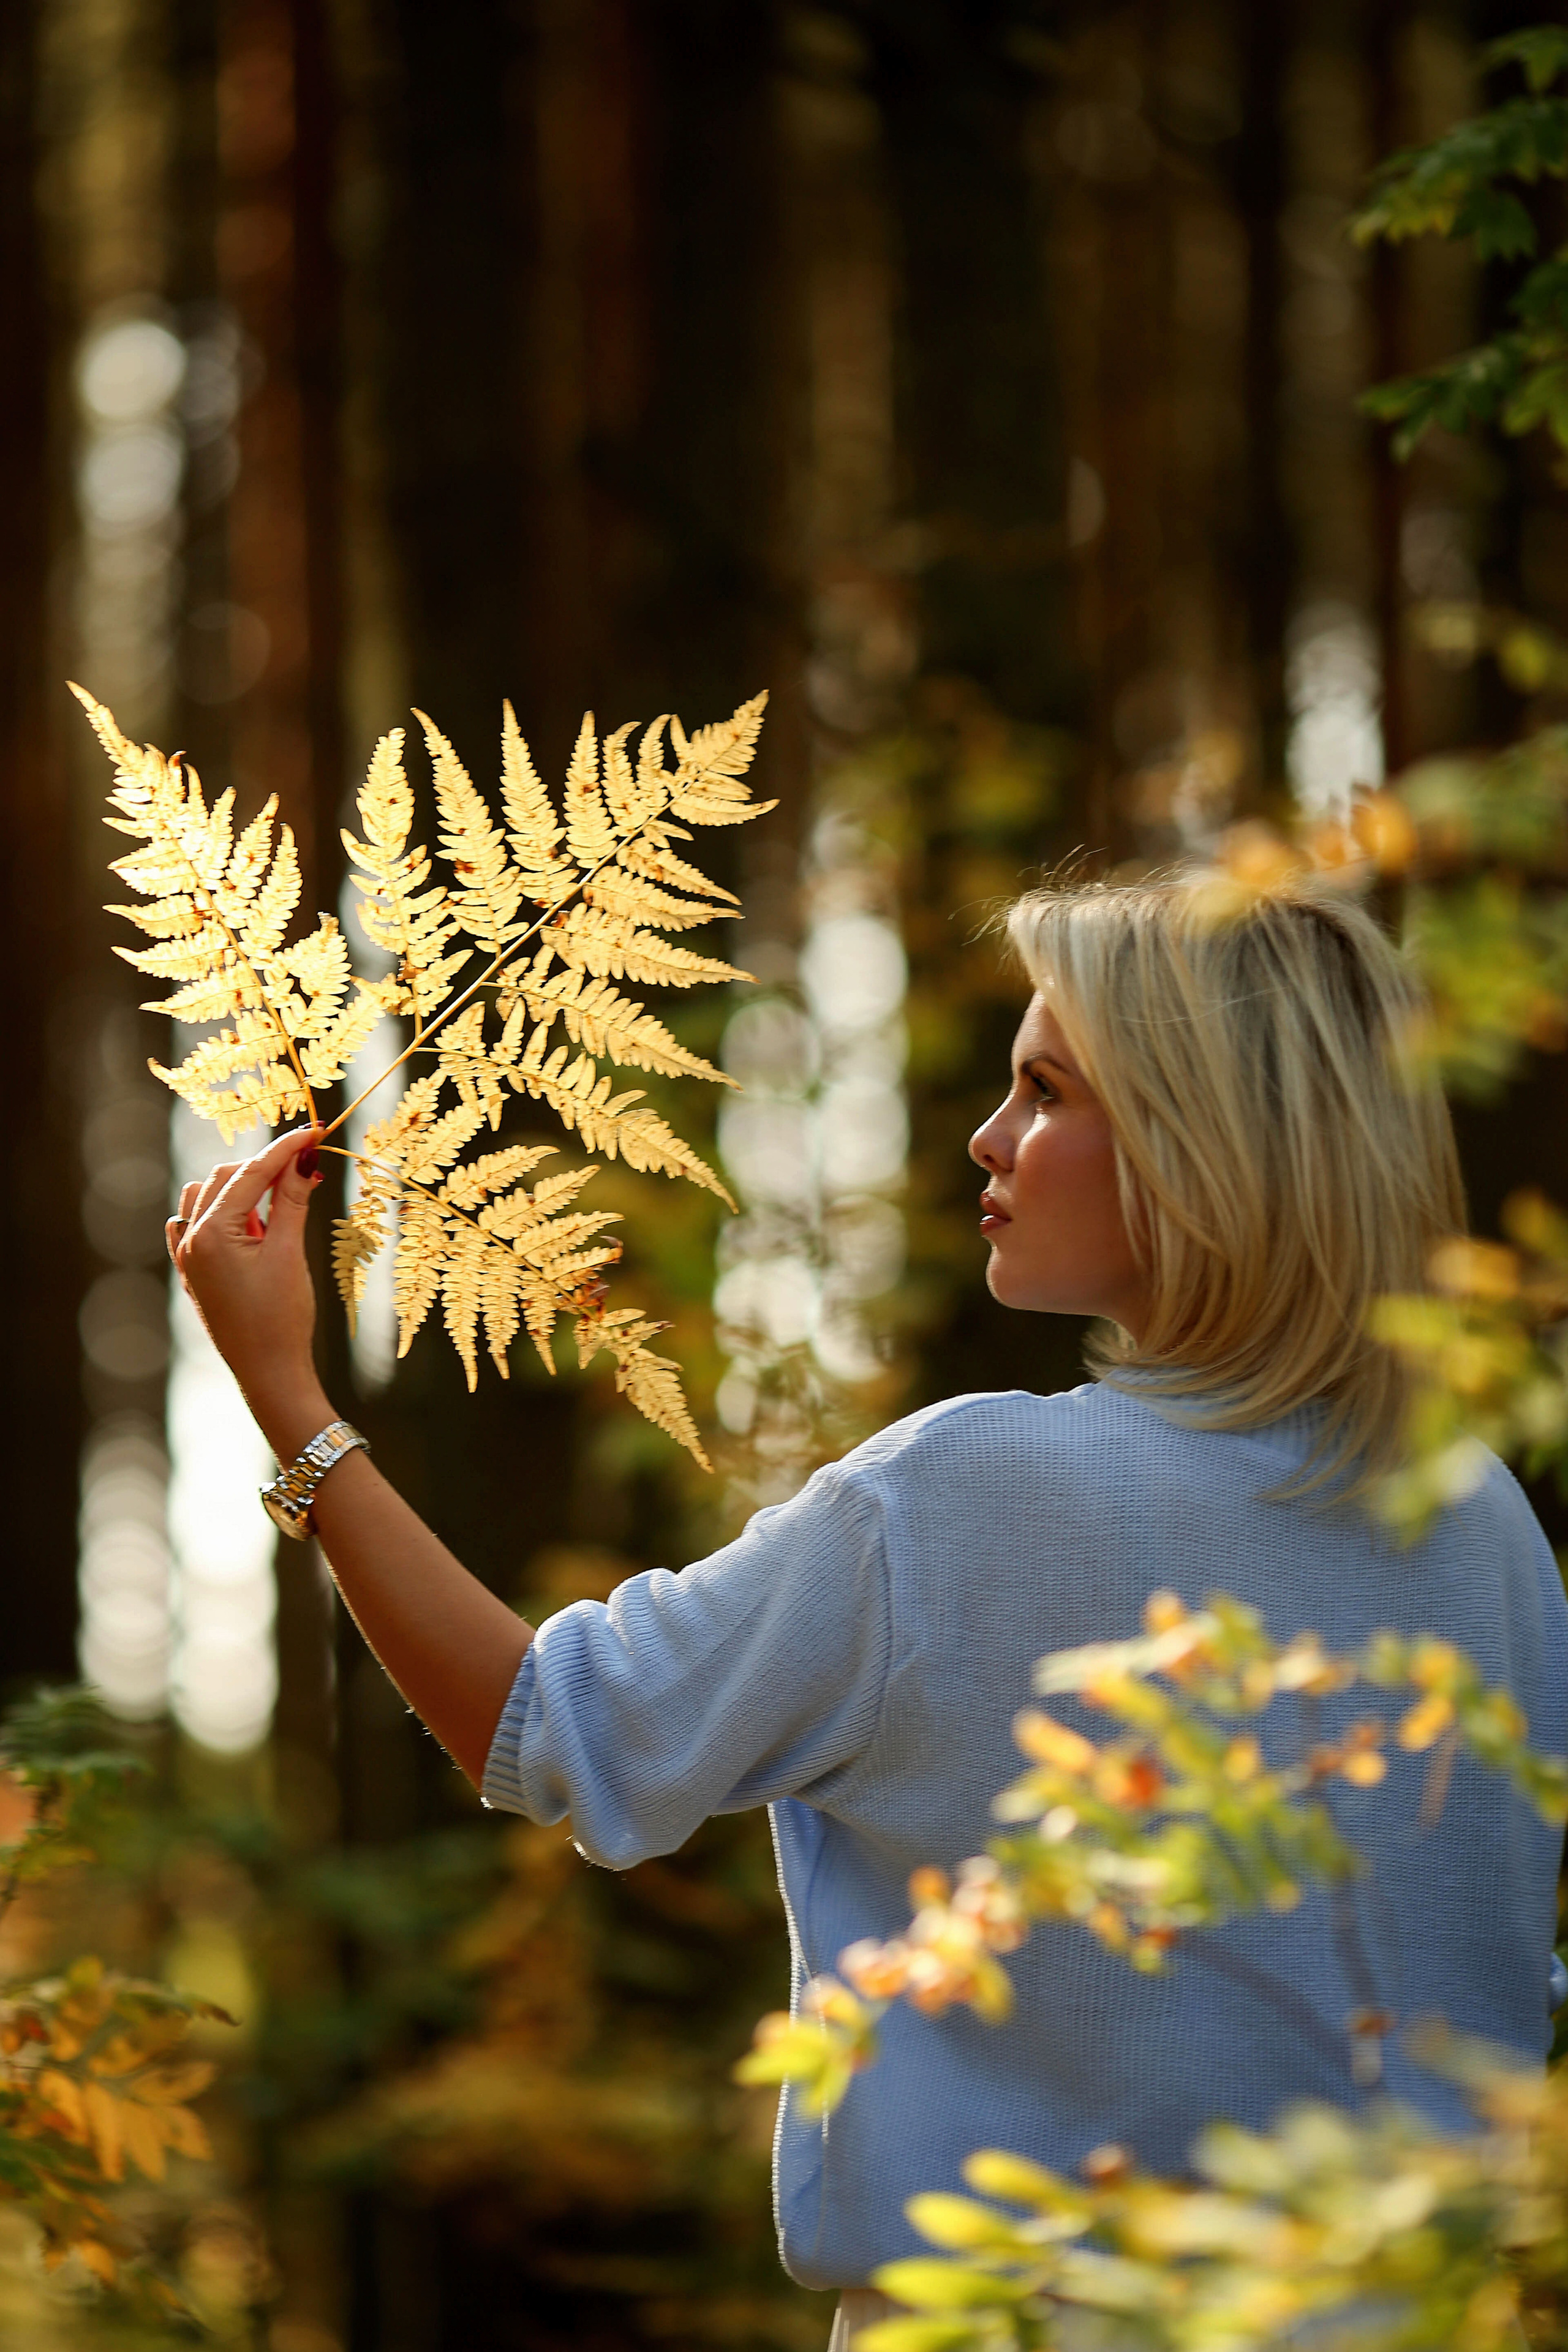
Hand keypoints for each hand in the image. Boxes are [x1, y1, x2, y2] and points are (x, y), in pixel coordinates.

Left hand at [168, 1126, 331, 1451]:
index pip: (251, 1173)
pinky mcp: (195, 1272)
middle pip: (227, 1178)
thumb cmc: (281, 1317)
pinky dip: (223, 1212)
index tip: (315, 1131)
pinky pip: (196, 1225)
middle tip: (308, 1168)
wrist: (269, 1372)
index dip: (285, 1149)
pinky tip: (250, 1222)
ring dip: (243, 1188)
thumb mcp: (290, 1253)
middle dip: (266, 1167)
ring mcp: (188, 1257)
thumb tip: (304, 1159)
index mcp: (211, 1233)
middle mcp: (191, 1240)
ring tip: (281, 1202)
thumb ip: (292, 1201)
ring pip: (208, 1196)